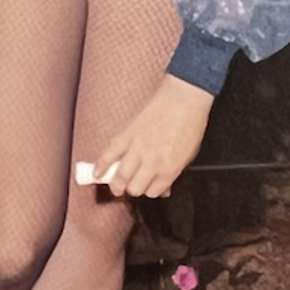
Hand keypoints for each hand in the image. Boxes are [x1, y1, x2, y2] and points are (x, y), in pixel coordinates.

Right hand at [79, 74, 214, 198]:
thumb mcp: (189, 154)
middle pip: (135, 188)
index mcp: (170, 169)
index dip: (151, 190)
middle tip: (134, 184)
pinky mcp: (126, 135)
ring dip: (116, 185)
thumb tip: (165, 186)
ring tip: (116, 186)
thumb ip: (174, 172)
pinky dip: (100, 166)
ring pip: (119, 177)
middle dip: (134, 188)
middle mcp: (152, 162)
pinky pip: (108, 155)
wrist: (184, 97)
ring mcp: (137, 149)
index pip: (153, 192)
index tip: (149, 185)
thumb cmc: (191, 122)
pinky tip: (98, 173)